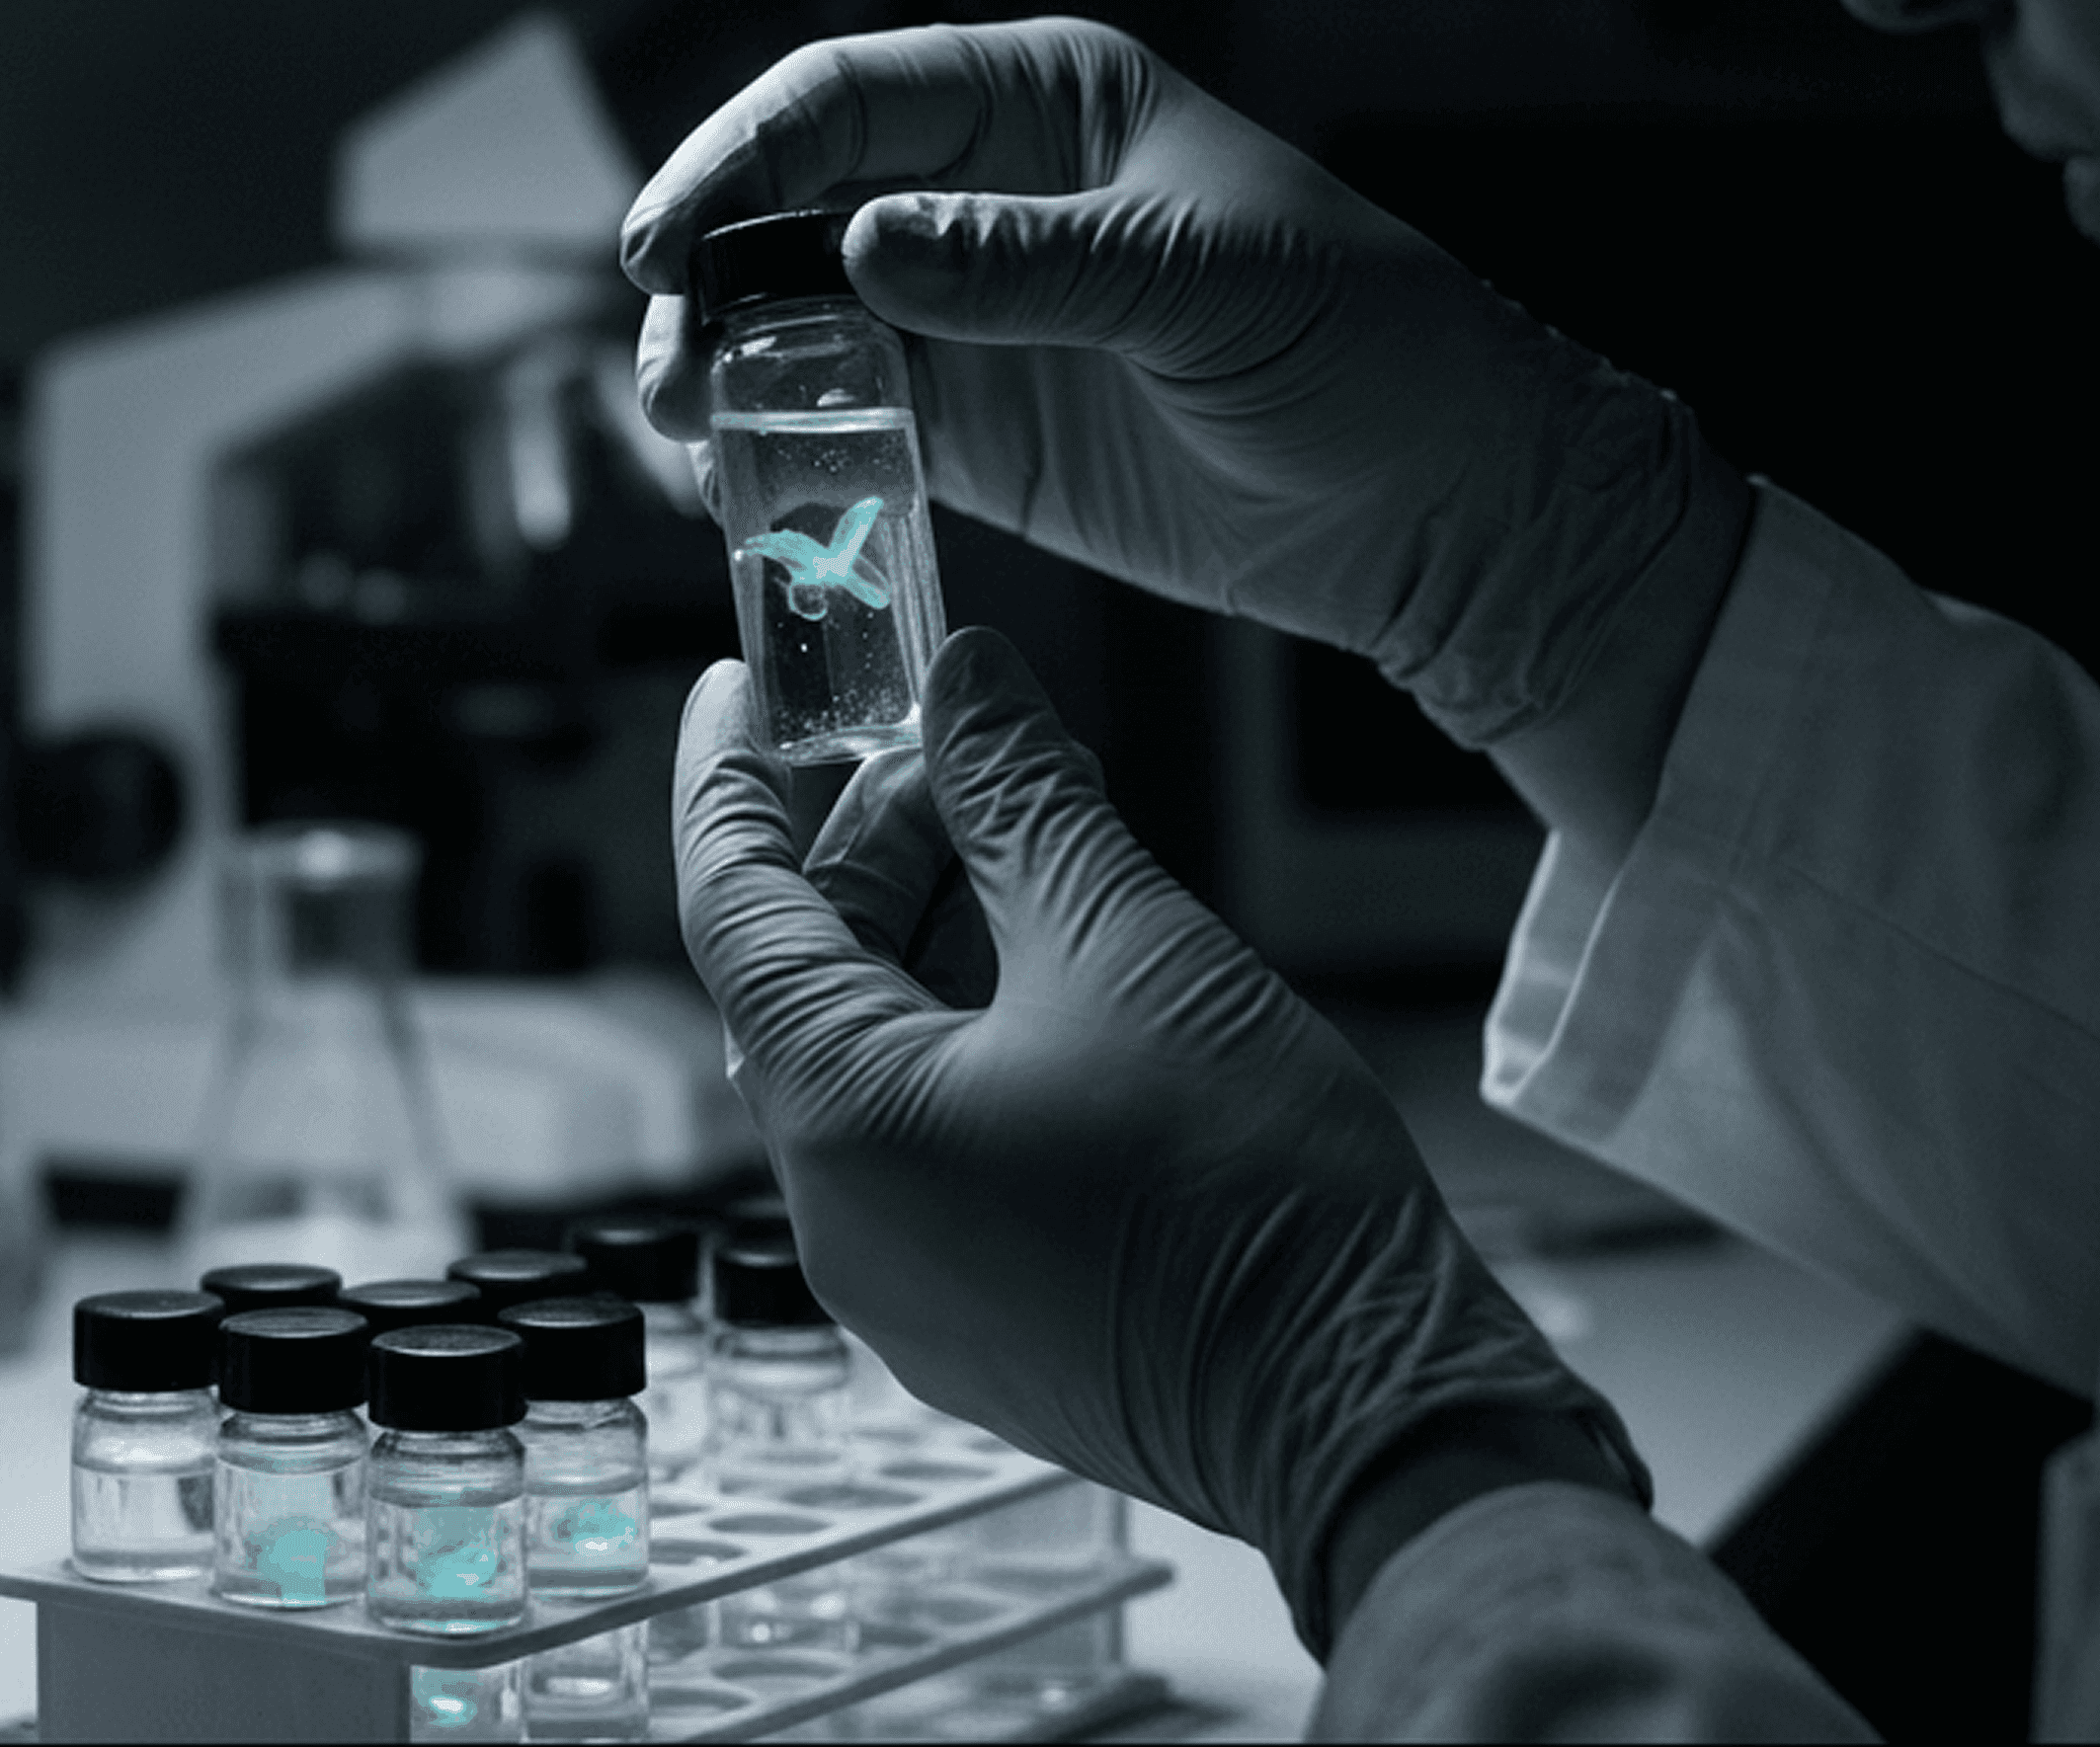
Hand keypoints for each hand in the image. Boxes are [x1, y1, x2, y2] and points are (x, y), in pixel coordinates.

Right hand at [626, 18, 1742, 745]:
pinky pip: (841, 426)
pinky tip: (734, 484)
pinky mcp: (976, 434)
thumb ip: (1033, 266)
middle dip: (707, 272)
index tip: (669, 240)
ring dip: (725, 368)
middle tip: (663, 359)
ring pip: (795, 321)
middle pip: (793, 208)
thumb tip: (864, 247)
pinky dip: (775, 450)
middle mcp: (985, 198)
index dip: (742, 158)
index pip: (851, 99)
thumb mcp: (1207, 283)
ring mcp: (971, 318)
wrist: (1446, 508)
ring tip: (682, 429)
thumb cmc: (1369, 349)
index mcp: (1047, 103)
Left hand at [674, 626, 1644, 1643]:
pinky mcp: (978, 1315)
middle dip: (882, 849)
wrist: (1367, 1414)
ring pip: (877, 1058)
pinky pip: (932, 1139)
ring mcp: (906, 1279)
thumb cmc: (1254, 1202)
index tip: (740, 690)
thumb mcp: (1132, 942)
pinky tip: (1072, 971)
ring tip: (1049, 843)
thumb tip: (968, 684)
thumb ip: (1024, 797)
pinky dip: (973, 1035)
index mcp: (839, 1118)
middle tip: (972, 750)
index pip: (733, 906)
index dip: (732, 778)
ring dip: (941, 938)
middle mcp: (840, 1213)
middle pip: (809, 980)